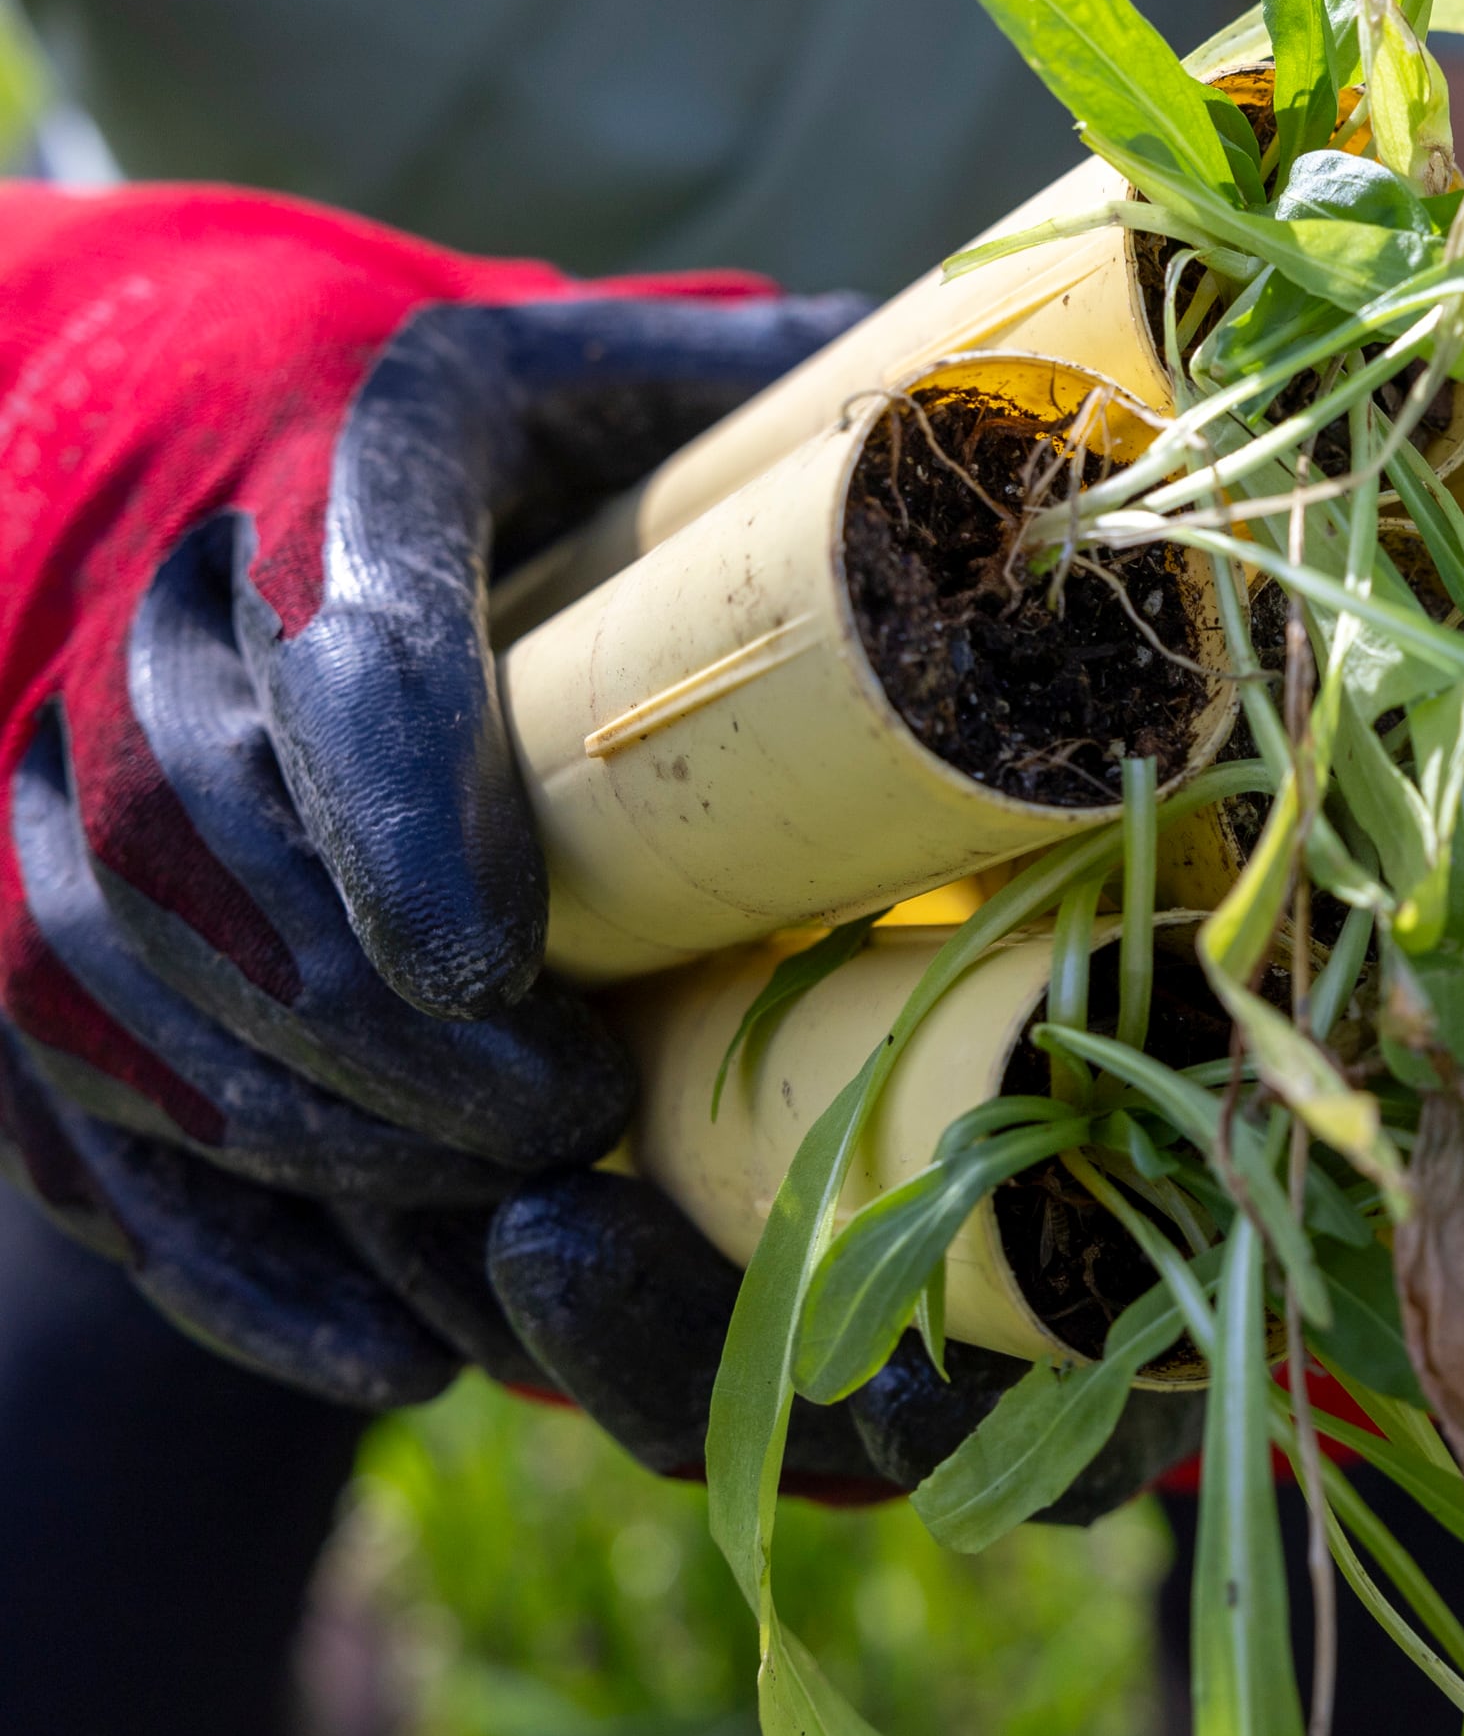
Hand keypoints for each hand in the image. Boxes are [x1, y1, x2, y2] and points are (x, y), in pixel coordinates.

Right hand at [0, 183, 1206, 1511]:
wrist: (499, 500)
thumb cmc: (710, 452)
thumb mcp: (792, 386)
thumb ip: (898, 412)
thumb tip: (1091, 469)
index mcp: (412, 421)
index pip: (342, 609)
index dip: (389, 786)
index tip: (489, 961)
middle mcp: (222, 583)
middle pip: (193, 826)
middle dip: (353, 1009)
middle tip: (552, 1122)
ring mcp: (126, 759)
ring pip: (107, 971)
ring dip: (303, 1131)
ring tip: (500, 1223)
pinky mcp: (118, 934)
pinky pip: (87, 1109)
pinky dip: (224, 1252)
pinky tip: (390, 1349)